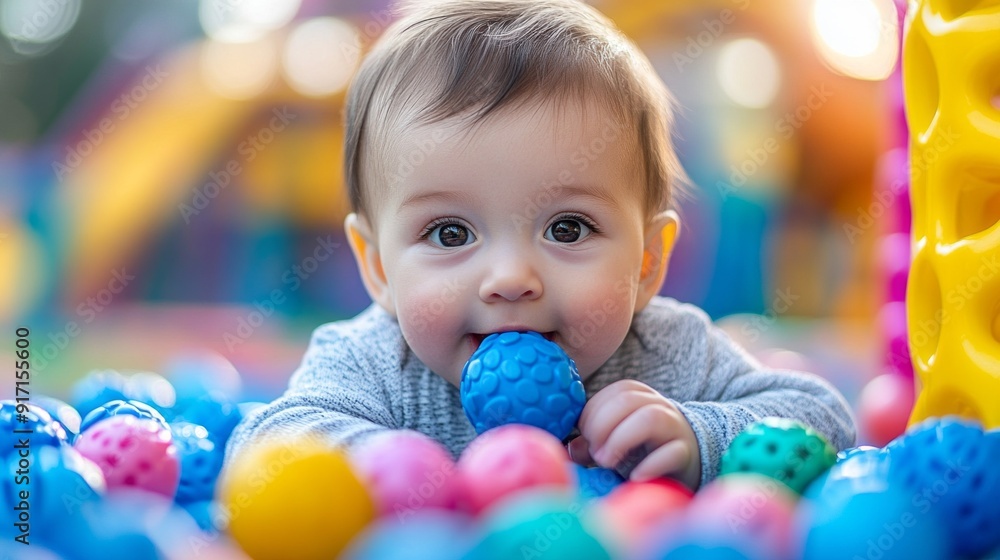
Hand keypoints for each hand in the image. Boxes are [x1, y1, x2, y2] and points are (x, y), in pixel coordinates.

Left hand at [568, 379, 700, 488]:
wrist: (688, 461)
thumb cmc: (643, 448)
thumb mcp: (615, 440)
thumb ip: (593, 441)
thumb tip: (572, 448)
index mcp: (638, 395)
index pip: (614, 392)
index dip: (593, 413)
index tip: (584, 437)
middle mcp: (658, 405)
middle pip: (628, 400)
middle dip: (603, 425)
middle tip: (595, 453)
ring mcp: (675, 427)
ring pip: (651, 418)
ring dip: (622, 439)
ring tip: (607, 462)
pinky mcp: (686, 453)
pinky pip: (672, 452)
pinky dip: (650, 464)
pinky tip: (635, 477)